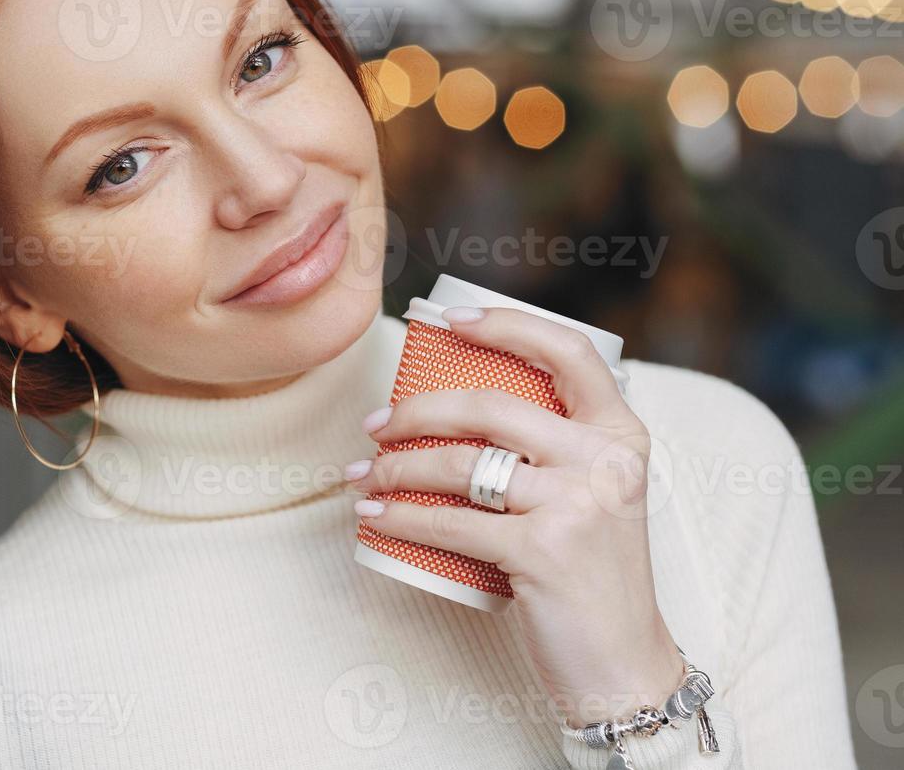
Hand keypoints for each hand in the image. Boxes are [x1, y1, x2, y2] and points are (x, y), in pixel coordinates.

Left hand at [344, 306, 684, 727]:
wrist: (622, 665)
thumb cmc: (591, 575)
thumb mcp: (595, 495)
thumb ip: (555, 449)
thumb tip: (458, 404)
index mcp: (621, 435)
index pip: (568, 352)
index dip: (505, 325)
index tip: (448, 322)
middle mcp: (605, 461)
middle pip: (490, 406)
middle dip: (416, 410)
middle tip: (375, 424)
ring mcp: (576, 505)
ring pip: (460, 464)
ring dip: (396, 465)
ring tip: (364, 473)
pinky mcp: (543, 551)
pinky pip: (449, 521)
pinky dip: (400, 517)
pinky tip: (374, 514)